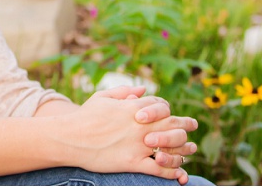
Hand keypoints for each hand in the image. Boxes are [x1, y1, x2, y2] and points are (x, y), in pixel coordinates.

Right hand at [65, 91, 190, 183]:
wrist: (69, 138)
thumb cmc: (84, 117)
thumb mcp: (103, 97)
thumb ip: (125, 91)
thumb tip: (143, 89)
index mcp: (133, 108)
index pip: (162, 107)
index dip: (170, 110)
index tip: (172, 113)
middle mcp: (140, 126)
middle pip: (173, 125)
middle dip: (186, 125)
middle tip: (193, 126)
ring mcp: (137, 145)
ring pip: (171, 147)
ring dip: (184, 149)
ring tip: (191, 150)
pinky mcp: (132, 163)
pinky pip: (159, 169)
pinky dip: (172, 171)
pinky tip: (179, 174)